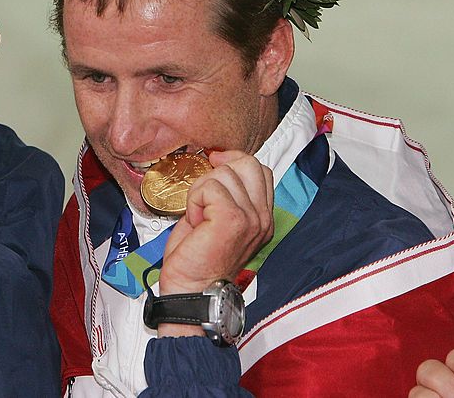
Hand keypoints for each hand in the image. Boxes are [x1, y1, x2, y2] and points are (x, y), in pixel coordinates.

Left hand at [156, 150, 273, 337]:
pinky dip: (195, 199)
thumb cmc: (197, 260)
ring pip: (224, 173)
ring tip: (198, 216)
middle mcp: (262, 218)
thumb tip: (218, 164)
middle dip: (218, 172)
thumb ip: (225, 194)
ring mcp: (251, 218)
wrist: (191, 290)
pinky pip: (210, 187)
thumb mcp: (218, 220)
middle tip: (203, 196)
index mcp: (261, 217)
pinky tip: (195, 220)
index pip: (259, 169)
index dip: (233, 162)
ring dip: (201, 190)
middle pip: (248, 163)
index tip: (214, 169)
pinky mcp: (233, 220)